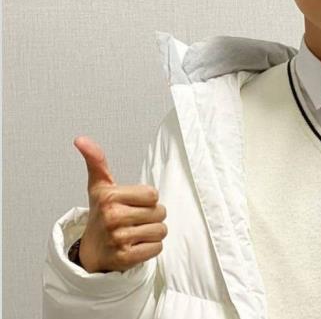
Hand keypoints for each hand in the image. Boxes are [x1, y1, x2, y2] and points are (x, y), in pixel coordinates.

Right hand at [73, 136, 166, 272]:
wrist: (92, 250)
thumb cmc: (102, 213)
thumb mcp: (99, 186)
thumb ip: (96, 161)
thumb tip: (81, 139)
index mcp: (109, 196)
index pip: (153, 194)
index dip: (147, 199)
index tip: (132, 204)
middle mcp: (112, 217)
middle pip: (160, 212)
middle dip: (152, 216)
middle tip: (135, 220)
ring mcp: (119, 239)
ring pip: (161, 230)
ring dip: (153, 232)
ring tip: (136, 233)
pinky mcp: (126, 258)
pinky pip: (157, 248)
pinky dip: (151, 248)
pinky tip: (136, 246)